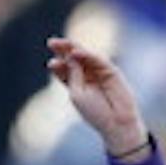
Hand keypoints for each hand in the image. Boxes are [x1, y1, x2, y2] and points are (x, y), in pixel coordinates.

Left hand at [48, 37, 148, 158]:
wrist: (115, 121)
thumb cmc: (94, 112)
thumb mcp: (77, 94)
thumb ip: (73, 75)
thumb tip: (71, 55)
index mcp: (76, 85)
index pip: (65, 71)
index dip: (58, 65)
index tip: (51, 63)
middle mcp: (87, 76)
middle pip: (74, 59)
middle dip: (63, 50)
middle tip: (51, 42)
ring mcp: (99, 72)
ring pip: (85, 57)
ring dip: (73, 49)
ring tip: (62, 44)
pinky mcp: (111, 70)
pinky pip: (98, 60)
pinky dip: (87, 55)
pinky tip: (76, 52)